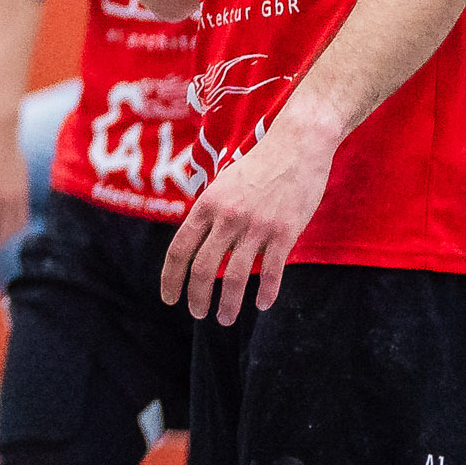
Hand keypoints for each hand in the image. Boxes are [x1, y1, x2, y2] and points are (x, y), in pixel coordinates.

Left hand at [159, 96, 340, 321]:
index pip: (178, 249)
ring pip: (236, 275)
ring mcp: (257, 225)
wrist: (296, 145)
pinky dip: (266, 292)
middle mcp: (227, 217)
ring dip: (229, 303)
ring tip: (225, 319)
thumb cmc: (258, 167)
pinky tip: (262, 305)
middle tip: (196, 314)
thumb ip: (209, 214)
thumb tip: (198, 245)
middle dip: (197, 296)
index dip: (170, 277)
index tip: (169, 298)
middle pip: (203, 267)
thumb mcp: (222, 186)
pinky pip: (272, 270)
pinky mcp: (285, 231)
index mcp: (206, 205)